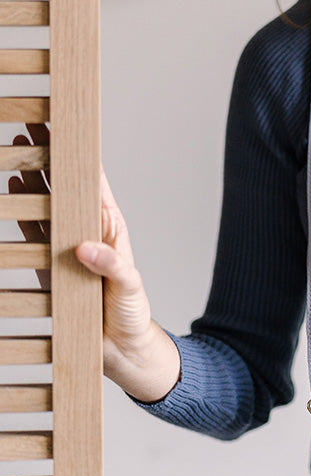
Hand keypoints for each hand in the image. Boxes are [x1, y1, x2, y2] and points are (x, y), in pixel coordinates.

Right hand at [9, 123, 178, 399]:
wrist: (120, 348)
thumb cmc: (132, 313)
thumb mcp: (130, 287)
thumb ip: (112, 267)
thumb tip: (85, 248)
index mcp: (112, 229)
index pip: (95, 186)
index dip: (81, 157)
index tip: (65, 128)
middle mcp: (89, 232)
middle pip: (65, 188)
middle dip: (48, 159)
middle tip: (28, 128)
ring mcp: (67, 246)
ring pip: (45, 205)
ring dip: (31, 180)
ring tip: (15, 151)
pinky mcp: (51, 265)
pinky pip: (33, 232)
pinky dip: (20, 213)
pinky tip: (12, 188)